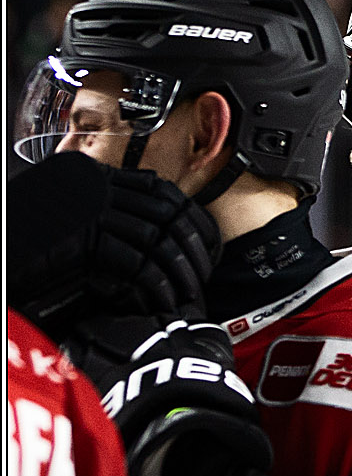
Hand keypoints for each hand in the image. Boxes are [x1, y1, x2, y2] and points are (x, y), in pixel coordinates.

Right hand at [8, 153, 221, 340]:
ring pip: (156, 239)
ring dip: (178, 271)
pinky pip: (133, 262)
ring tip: (185, 294)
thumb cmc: (32, 241)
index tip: (207, 247)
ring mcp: (88, 208)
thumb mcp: (75, 218)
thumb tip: (159, 236)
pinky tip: (161, 301)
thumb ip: (110, 217)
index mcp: (96, 174)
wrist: (4, 251)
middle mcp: (96, 183)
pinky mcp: (81, 239)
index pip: (163, 191)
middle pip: (167, 214)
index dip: (193, 220)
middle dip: (193, 249)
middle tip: (201, 277)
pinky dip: (154, 284)